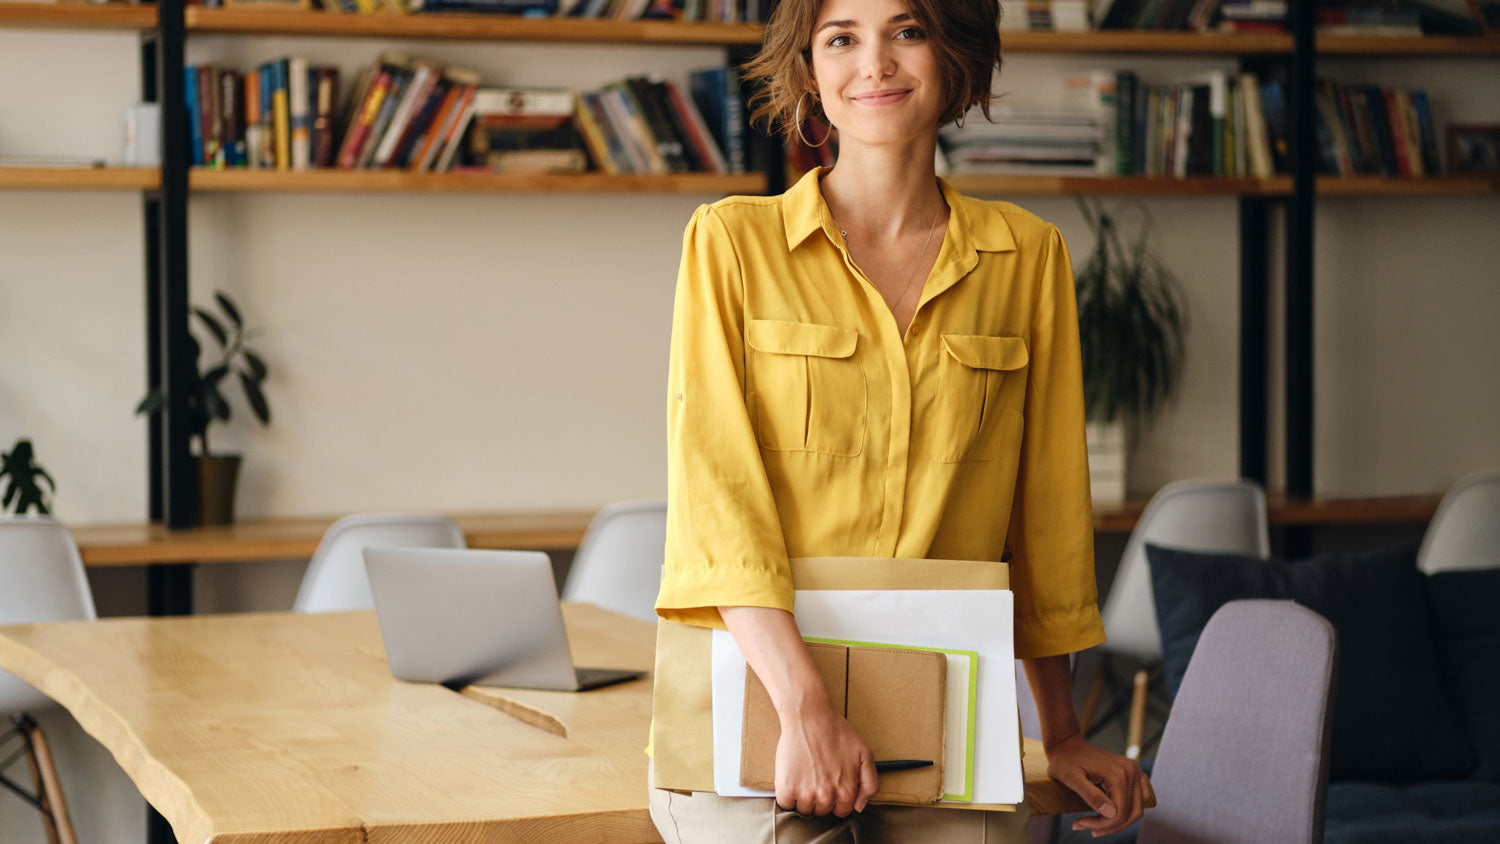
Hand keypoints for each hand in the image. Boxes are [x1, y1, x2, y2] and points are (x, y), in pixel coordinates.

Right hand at [773, 700, 878, 817]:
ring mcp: (806, 793)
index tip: (829, 785)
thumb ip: (869, 784)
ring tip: (804, 775)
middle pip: (821, 812)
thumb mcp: (864, 754)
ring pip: (804, 810)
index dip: (835, 799)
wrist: (809, 716)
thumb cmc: (836, 731)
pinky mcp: (787, 788)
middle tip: (816, 776)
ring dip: (802, 797)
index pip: (840, 811)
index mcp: (846, 791)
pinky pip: (786, 804)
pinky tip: (792, 778)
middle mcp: (826, 796)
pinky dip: (787, 794)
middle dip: (819, 797)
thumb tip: (858, 807)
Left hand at [1045, 733, 1154, 836]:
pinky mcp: (1132, 773)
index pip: (1120, 813)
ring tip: (1096, 824)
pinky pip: (1139, 799)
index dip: (1102, 825)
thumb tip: (1111, 813)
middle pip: (1131, 813)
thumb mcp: (1071, 778)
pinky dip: (1127, 810)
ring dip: (1119, 821)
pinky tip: (1109, 813)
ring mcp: (1134, 771)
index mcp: (1118, 774)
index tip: (1079, 823)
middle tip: (1087, 827)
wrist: (1067, 744)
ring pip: (1136, 809)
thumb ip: (1090, 795)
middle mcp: (1131, 772)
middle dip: (1110, 826)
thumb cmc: (1065, 760)